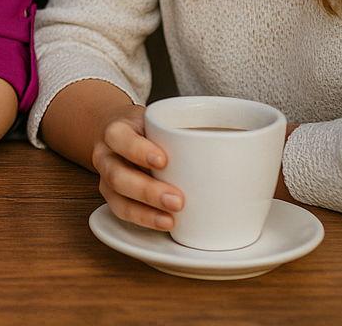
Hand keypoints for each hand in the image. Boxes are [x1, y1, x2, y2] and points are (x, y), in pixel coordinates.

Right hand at [91, 105, 183, 230]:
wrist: (118, 134)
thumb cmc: (145, 128)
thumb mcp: (157, 118)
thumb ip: (182, 128)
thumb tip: (236, 146)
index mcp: (116, 131)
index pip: (119, 138)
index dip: (138, 150)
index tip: (164, 160)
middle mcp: (106, 156)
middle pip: (117, 176)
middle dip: (147, 191)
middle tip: (178, 200)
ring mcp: (107, 179)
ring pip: (117, 199)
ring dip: (144, 212)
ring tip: (171, 220)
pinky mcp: (113, 197)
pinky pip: (123, 212)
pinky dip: (144, 220)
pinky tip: (165, 223)